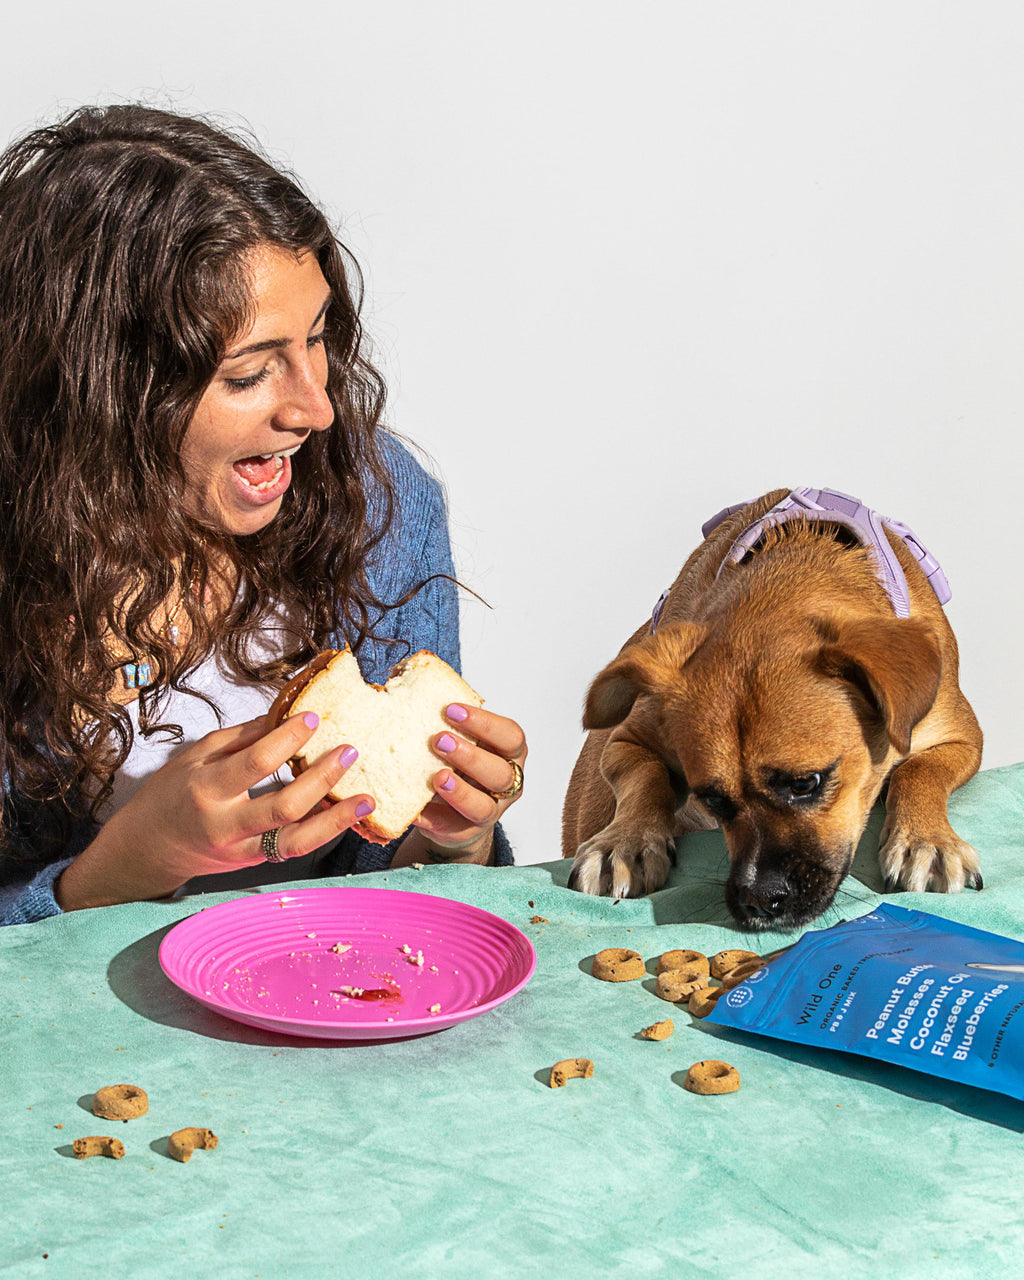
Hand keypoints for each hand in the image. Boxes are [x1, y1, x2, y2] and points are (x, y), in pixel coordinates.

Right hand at [57, 711, 373, 909]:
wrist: (145, 851)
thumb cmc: (169, 796)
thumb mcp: (194, 757)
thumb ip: (240, 738)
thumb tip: (282, 712)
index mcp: (205, 789)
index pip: (254, 762)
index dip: (287, 739)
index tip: (313, 717)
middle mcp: (224, 825)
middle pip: (282, 806)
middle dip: (321, 778)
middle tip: (350, 751)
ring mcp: (240, 850)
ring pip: (296, 840)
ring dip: (336, 820)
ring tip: (367, 798)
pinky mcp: (251, 864)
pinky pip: (293, 850)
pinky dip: (323, 833)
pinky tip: (347, 815)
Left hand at [401, 703, 526, 863]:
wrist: (453, 806)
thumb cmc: (454, 758)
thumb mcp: (455, 733)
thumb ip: (438, 710)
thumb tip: (398, 675)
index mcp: (508, 751)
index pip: (510, 735)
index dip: (485, 723)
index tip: (452, 709)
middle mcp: (507, 782)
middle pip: (500, 772)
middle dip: (470, 755)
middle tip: (438, 740)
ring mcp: (490, 810)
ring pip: (483, 806)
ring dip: (459, 791)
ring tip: (436, 778)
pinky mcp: (466, 832)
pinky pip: (452, 829)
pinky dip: (432, 819)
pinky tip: (415, 809)